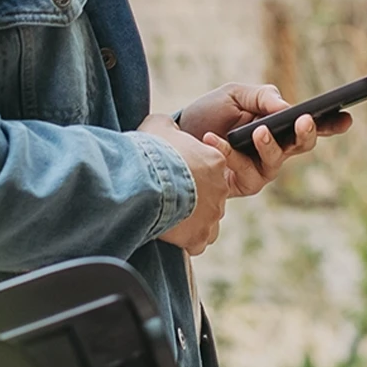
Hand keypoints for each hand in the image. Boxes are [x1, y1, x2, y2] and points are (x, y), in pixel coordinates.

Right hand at [138, 113, 228, 254]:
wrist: (145, 180)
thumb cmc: (152, 151)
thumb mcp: (158, 125)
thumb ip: (168, 126)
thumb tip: (167, 128)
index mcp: (215, 160)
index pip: (209, 166)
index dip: (190, 169)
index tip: (174, 171)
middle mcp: (220, 188)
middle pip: (209, 193)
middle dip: (192, 195)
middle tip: (168, 192)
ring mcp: (212, 214)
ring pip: (206, 219)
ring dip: (191, 218)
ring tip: (167, 213)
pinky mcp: (199, 235)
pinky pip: (197, 241)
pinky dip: (186, 239)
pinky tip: (169, 231)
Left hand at [177, 83, 351, 197]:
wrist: (175, 135)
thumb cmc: (210, 112)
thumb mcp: (234, 94)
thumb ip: (260, 97)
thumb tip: (285, 107)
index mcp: (280, 126)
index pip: (312, 126)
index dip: (332, 124)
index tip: (346, 118)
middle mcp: (276, 151)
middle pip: (301, 146)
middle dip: (306, 134)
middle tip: (304, 121)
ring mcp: (260, 170)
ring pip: (274, 163)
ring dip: (267, 146)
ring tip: (257, 131)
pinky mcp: (240, 185)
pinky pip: (241, 172)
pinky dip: (228, 153)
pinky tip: (213, 139)